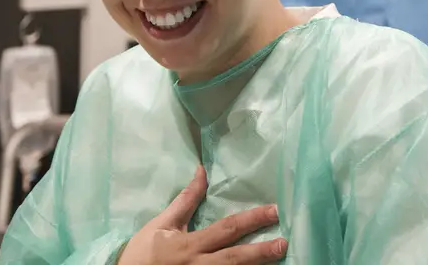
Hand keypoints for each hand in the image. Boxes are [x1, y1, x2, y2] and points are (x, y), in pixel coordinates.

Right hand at [117, 166, 287, 264]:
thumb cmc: (143, 252)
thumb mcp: (162, 224)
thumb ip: (186, 200)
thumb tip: (202, 171)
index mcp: (189, 246)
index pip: (226, 230)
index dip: (251, 220)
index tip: (274, 211)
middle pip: (234, 259)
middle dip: (260, 252)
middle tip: (284, 243)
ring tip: (278, 259)